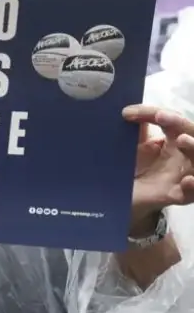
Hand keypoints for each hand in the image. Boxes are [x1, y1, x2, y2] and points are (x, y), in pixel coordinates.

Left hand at [124, 105, 193, 232]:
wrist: (124, 200)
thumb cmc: (135, 171)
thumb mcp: (134, 148)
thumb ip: (136, 131)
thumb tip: (127, 111)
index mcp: (173, 140)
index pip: (172, 121)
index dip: (155, 113)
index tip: (127, 113)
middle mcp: (183, 156)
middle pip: (192, 134)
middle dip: (180, 123)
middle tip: (161, 116)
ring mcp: (183, 176)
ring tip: (182, 140)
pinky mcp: (176, 196)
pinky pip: (191, 193)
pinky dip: (192, 187)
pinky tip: (188, 180)